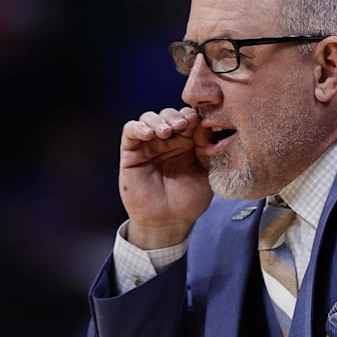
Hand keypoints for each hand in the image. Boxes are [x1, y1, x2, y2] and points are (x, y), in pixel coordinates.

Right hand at [119, 106, 212, 248]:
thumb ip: (206, 150)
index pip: (190, 119)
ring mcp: (150, 145)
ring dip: (159, 119)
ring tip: (167, 131)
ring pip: (150, 118)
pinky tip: (149, 134)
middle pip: (170, 114)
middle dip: (177, 116)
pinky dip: (138, 127)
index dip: (194, 116)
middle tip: (184, 124)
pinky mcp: (131, 153)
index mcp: (189, 143)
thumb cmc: (189, 201)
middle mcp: (169, 141)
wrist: (168, 222)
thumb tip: (206, 127)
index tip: (200, 121)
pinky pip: (130, 130)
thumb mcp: (206, 174)